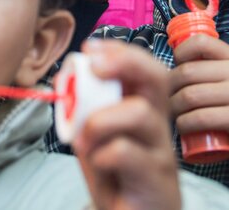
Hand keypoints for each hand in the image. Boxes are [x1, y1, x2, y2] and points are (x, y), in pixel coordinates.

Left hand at [74, 39, 180, 209]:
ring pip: (139, 113)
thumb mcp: (97, 140)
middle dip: (124, 62)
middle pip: (156, 78)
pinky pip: (125, 151)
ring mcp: (160, 150)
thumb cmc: (117, 178)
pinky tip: (98, 164)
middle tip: (95, 68)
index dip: (120, 51)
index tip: (90, 49)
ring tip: (85, 139)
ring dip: (100, 120)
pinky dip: (102, 153)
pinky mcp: (156, 178)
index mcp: (145, 109)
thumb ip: (87, 115)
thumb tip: (68, 87)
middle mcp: (158, 124)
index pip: (145, 67)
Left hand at [169, 34, 228, 137]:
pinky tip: (182, 125)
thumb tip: (166, 65)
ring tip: (172, 112)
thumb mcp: (228, 71)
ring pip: (190, 96)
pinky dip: (184, 123)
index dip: (181, 52)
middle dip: (168, 86)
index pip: (200, 42)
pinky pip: (200, 118)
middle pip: (187, 73)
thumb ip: (205, 63)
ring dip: (173, 107)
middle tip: (165, 96)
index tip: (176, 66)